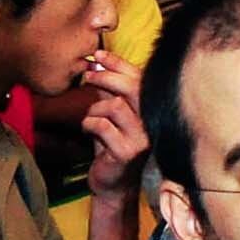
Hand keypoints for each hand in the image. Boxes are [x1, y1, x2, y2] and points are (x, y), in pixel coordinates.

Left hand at [79, 51, 148, 200]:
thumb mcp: (110, 116)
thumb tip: (97, 65)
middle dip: (106, 77)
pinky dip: (89, 124)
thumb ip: (108, 92)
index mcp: (150, 112)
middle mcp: (152, 123)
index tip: (100, 54)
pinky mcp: (128, 152)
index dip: (120, 64)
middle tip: (88, 76)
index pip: (140, 80)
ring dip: (95, 109)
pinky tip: (88, 131)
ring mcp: (142, 139)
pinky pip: (102, 126)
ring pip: (114, 106)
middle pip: (133, 88)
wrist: (113, 184)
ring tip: (90, 119)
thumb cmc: (111, 148)